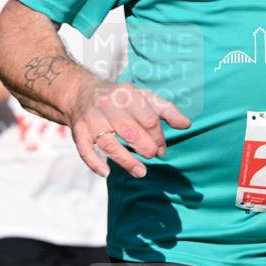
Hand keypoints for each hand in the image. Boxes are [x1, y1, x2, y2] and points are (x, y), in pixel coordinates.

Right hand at [66, 75, 190, 178]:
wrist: (80, 92)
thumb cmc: (118, 98)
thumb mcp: (143, 97)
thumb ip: (166, 110)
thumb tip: (186, 125)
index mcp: (127, 95)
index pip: (148, 120)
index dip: (158, 137)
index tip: (162, 148)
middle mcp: (107, 105)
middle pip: (131, 132)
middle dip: (145, 148)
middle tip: (152, 156)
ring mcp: (91, 119)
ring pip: (109, 144)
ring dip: (126, 161)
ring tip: (141, 173)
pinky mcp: (78, 132)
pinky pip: (85, 150)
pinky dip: (94, 163)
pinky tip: (106, 173)